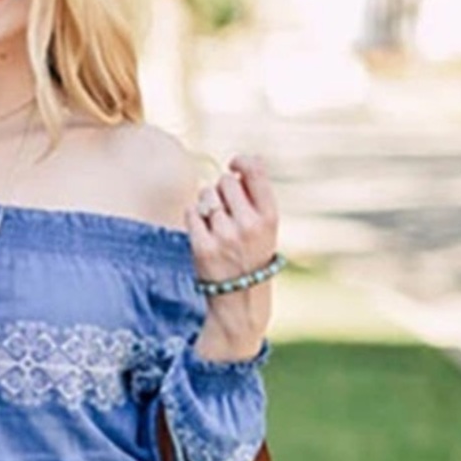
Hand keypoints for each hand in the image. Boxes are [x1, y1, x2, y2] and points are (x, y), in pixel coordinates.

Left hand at [184, 155, 278, 362]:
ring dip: (207, 203)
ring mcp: (225, 236)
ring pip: (206, 195)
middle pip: (225, 181)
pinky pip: (190, 212)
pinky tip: (203, 230)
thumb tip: (240, 161)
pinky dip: (194, 216)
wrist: (241, 300)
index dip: (241, 161)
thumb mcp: (266, 227)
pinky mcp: (202, 247)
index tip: (234, 163)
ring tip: (216, 223)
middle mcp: (249, 225)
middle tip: (226, 208)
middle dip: (222, 188)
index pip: (255, 171)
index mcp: (269, 217)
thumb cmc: (253, 255)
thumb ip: (256, 196)